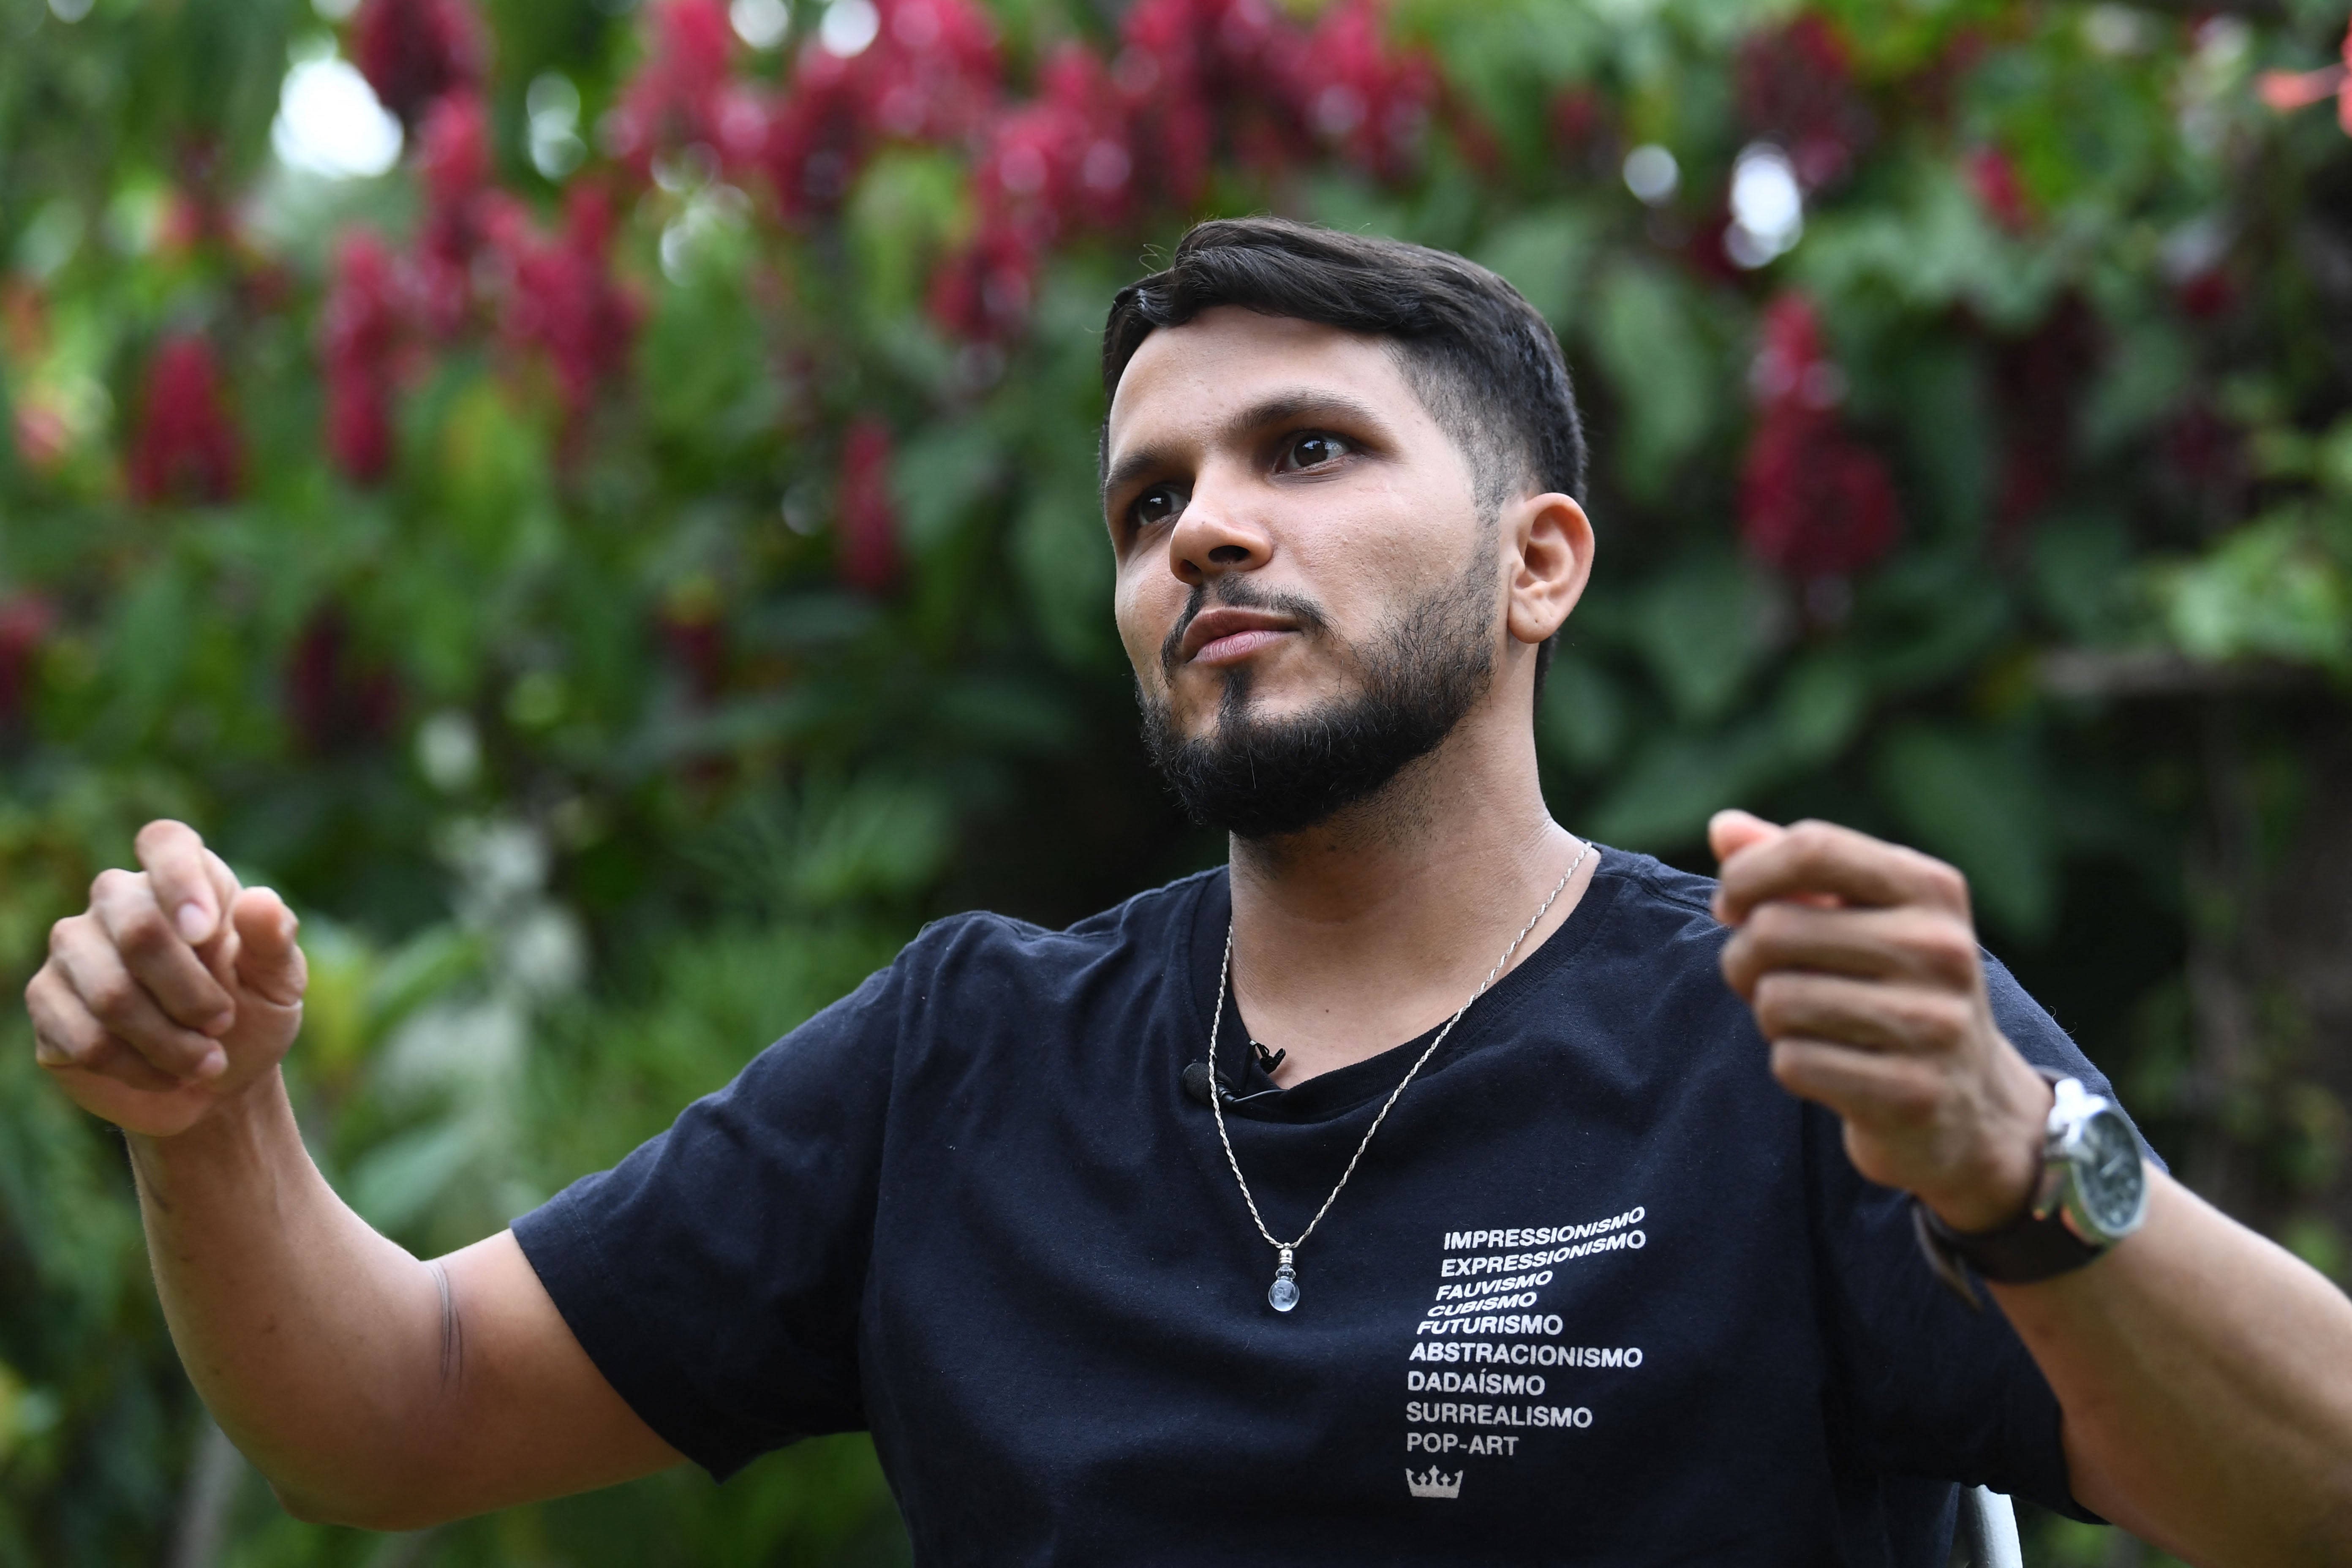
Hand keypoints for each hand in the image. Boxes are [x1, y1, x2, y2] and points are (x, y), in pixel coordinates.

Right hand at [25, 820, 306, 1138]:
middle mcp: (118, 901)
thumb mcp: (278, 982)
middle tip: (223, 1025)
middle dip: (192, 994)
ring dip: (169, 1042)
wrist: (215, 1083)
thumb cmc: (251, 1016)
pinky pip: (83, 1037)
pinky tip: (165, 1074)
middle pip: (139, 931)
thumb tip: (260, 900)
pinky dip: (137, 1067)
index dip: (180, 881)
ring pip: (110, 993)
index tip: (204, 933)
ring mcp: (74, 947)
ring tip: (206, 1062)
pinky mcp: (47, 1000)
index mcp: (184, 879)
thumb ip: (274, 940)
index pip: (165, 842)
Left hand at [1708, 810, 2053, 1232]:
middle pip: (1774, 929)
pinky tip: (1833, 1067)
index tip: (1730, 906)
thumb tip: (1721, 827)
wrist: (1970, 1106)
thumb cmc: (1891, 990)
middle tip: (1762, 979)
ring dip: (1769, 1016)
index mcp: (1931, 888)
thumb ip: (1793, 868)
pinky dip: (1793, 1067)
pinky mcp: (1911, 1093)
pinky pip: (1793, 1063)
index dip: (1746, 875)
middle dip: (1744, 958)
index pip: (1814, 848)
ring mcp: (1932, 1023)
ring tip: (1807, 1023)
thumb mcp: (1860, 917)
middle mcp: (1941, 948)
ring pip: (1776, 1000)